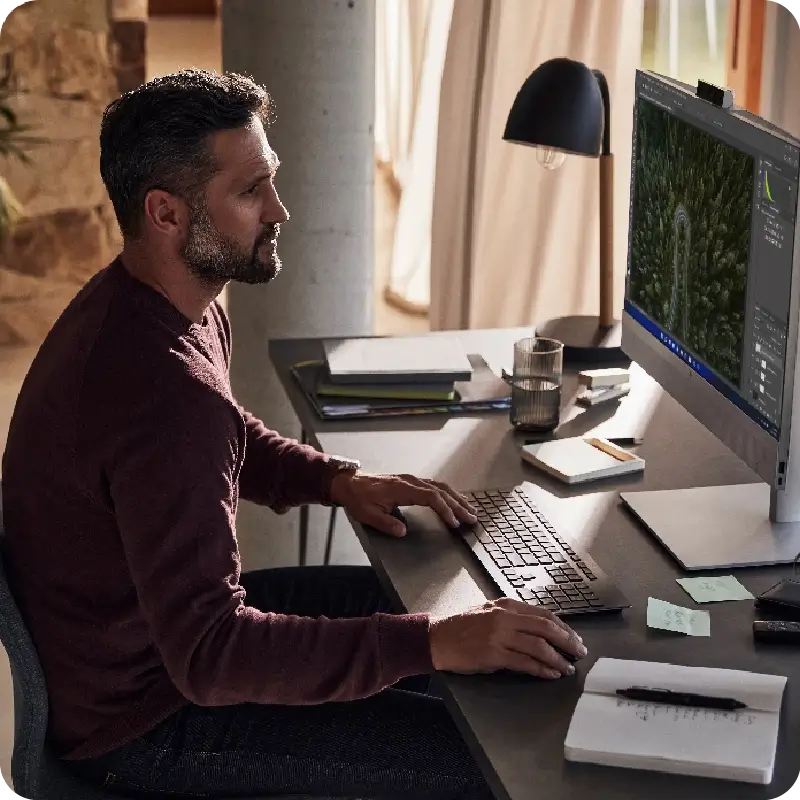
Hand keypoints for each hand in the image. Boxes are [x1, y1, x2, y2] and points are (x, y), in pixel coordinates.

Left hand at [329, 471, 476, 536]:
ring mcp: (412, 480)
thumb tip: (402, 532)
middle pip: (441, 491)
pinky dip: (448, 494)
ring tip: (470, 510)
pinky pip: (434, 486)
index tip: (454, 522)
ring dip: (456, 498)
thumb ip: (386, 524)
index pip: (430, 497)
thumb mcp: (368, 515)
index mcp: (402, 489)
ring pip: (440, 486)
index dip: (444, 509)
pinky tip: (455, 501)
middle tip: (472, 518)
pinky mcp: (411, 482)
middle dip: (458, 505)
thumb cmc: (359, 499)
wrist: (350, 483)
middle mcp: (410, 481)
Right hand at [428, 598, 586, 678]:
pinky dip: (541, 669)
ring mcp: (499, 636)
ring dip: (558, 658)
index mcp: (505, 605)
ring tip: (568, 667)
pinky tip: (551, 673)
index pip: (542, 614)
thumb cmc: (462, 626)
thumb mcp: (488, 611)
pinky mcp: (493, 655)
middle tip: (579, 651)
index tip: (573, 637)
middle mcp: (504, 617)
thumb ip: (512, 616)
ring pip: (538, 646)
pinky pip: (525, 663)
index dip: (562, 627)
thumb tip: (540, 627)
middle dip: (567, 641)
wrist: (437, 638)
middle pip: (545, 628)